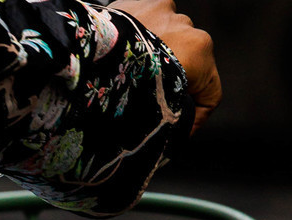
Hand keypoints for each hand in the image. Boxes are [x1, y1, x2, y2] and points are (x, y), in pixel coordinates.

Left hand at [112, 0, 221, 125]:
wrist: (87, 61)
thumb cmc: (121, 92)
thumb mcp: (155, 116)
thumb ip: (173, 115)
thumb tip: (173, 130)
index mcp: (200, 51)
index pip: (210, 91)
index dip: (195, 117)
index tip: (177, 130)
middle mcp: (187, 26)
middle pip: (187, 64)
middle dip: (170, 84)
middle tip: (145, 104)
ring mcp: (165, 10)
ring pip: (165, 41)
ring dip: (152, 59)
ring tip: (128, 78)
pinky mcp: (141, 2)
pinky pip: (145, 24)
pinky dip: (136, 40)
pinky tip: (121, 57)